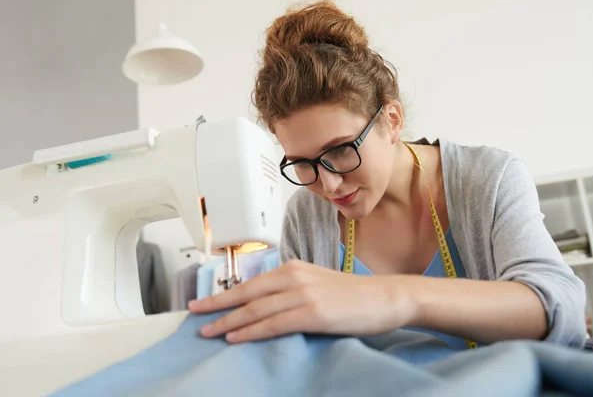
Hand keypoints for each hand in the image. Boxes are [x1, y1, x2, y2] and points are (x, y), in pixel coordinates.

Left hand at [188, 260, 417, 342]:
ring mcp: (303, 294)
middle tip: (192, 314)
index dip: (224, 294)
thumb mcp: (317, 284)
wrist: (386, 297)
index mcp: (293, 268)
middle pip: (247, 294)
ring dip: (227, 321)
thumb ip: (291, 290)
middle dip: (216, 305)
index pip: (251, 283)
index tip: (203, 302)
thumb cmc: (353, 295)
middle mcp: (294, 277)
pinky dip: (251, 331)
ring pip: (256, 310)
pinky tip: (234, 337)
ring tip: (206, 331)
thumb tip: (266, 306)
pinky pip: (274, 324)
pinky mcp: (313, 313)